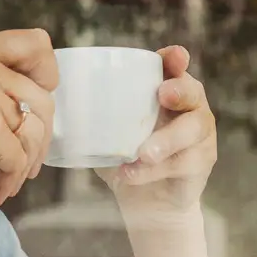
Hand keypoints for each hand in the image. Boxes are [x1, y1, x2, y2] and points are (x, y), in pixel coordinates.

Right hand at [0, 29, 57, 210]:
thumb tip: (35, 96)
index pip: (34, 43)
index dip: (47, 73)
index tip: (37, 101)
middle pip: (42, 96)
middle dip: (40, 135)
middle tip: (26, 160)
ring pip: (36, 130)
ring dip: (28, 162)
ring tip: (10, 179)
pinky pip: (19, 159)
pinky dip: (10, 181)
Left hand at [96, 45, 217, 222]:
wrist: (144, 201)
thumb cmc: (126, 157)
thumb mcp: (107, 133)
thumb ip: (92, 117)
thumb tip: (55, 106)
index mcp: (166, 92)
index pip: (174, 68)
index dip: (175, 59)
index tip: (173, 55)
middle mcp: (189, 108)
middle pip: (193, 92)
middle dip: (180, 90)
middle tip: (162, 95)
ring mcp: (199, 135)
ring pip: (191, 130)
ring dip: (166, 140)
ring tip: (144, 152)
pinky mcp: (201, 163)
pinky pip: (182, 163)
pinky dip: (154, 170)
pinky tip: (131, 174)